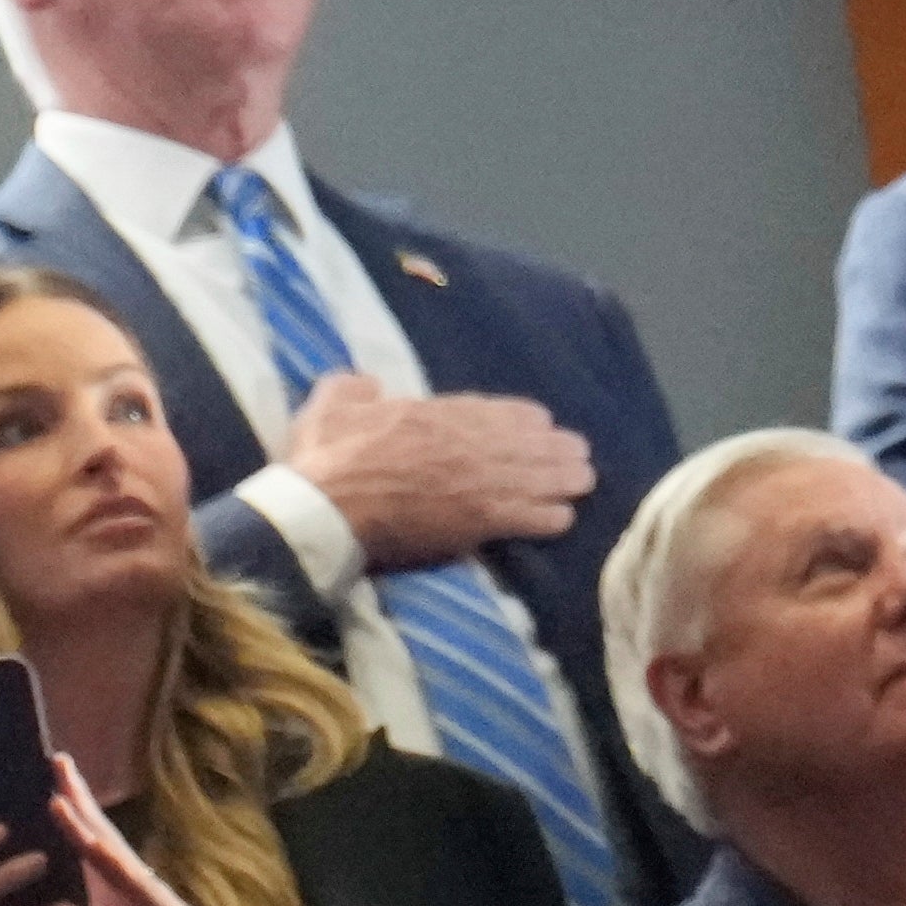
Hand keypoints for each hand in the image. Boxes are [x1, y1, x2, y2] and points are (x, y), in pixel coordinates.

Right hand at [273, 373, 593, 568]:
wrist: (324, 510)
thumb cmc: (324, 458)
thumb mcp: (331, 403)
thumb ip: (353, 387)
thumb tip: (368, 385)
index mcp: (441, 412)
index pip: (503, 410)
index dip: (526, 420)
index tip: (538, 425)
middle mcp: (473, 442)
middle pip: (535, 442)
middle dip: (558, 449)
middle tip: (577, 456)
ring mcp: (482, 481)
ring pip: (545, 476)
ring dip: (566, 480)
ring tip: (582, 482)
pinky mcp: (482, 521)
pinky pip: (534, 516)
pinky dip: (552, 516)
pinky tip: (562, 518)